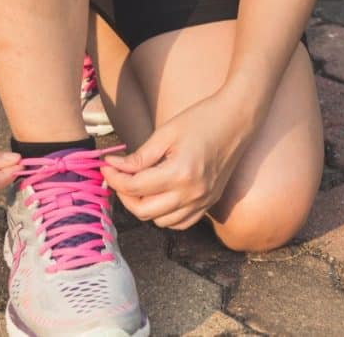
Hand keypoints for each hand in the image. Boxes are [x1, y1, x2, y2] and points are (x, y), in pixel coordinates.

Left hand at [101, 91, 256, 229]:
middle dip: (124, 195)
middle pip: (144, 211)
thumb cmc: (201, 120)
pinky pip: (180, 223)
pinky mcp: (209, 203)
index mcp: (180, 173)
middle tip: (118, 177)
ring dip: (144, 207)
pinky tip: (159, 197)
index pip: (135, 187)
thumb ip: (139, 157)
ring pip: (161, 222)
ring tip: (138, 186)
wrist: (237, 120)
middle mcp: (192, 194)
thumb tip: (114, 167)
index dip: (114, 178)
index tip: (106, 166)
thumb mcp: (166, 134)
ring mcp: (203, 201)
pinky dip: (165, 215)